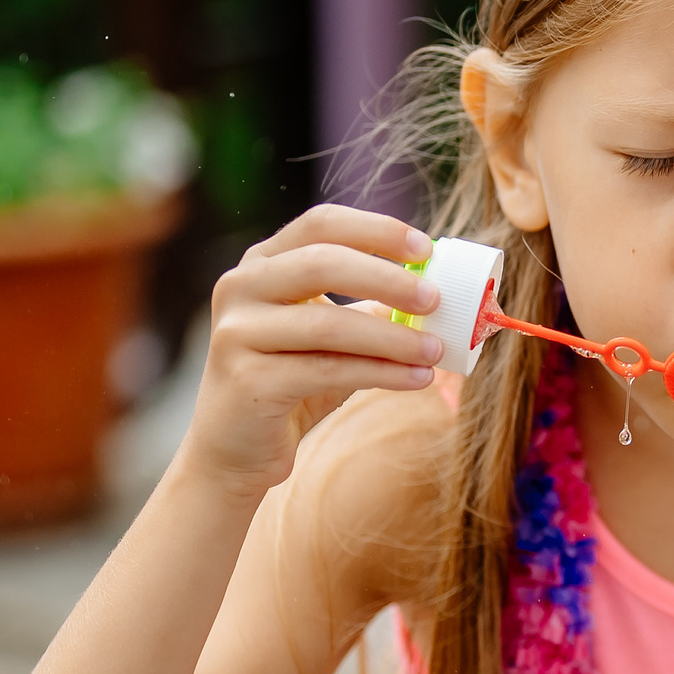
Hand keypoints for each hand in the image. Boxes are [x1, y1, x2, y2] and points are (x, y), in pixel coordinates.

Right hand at [183, 205, 443, 498]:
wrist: (235, 449)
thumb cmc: (293, 382)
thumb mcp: (333, 337)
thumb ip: (370, 308)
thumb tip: (438, 294)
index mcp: (262, 263)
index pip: (320, 224)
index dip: (376, 230)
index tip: (425, 248)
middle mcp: (241, 287)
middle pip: (322, 262)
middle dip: (388, 279)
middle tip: (435, 299)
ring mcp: (237, 332)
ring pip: (328, 324)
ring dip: (393, 337)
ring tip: (436, 351)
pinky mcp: (247, 380)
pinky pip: (328, 370)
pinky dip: (382, 373)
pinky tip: (418, 379)